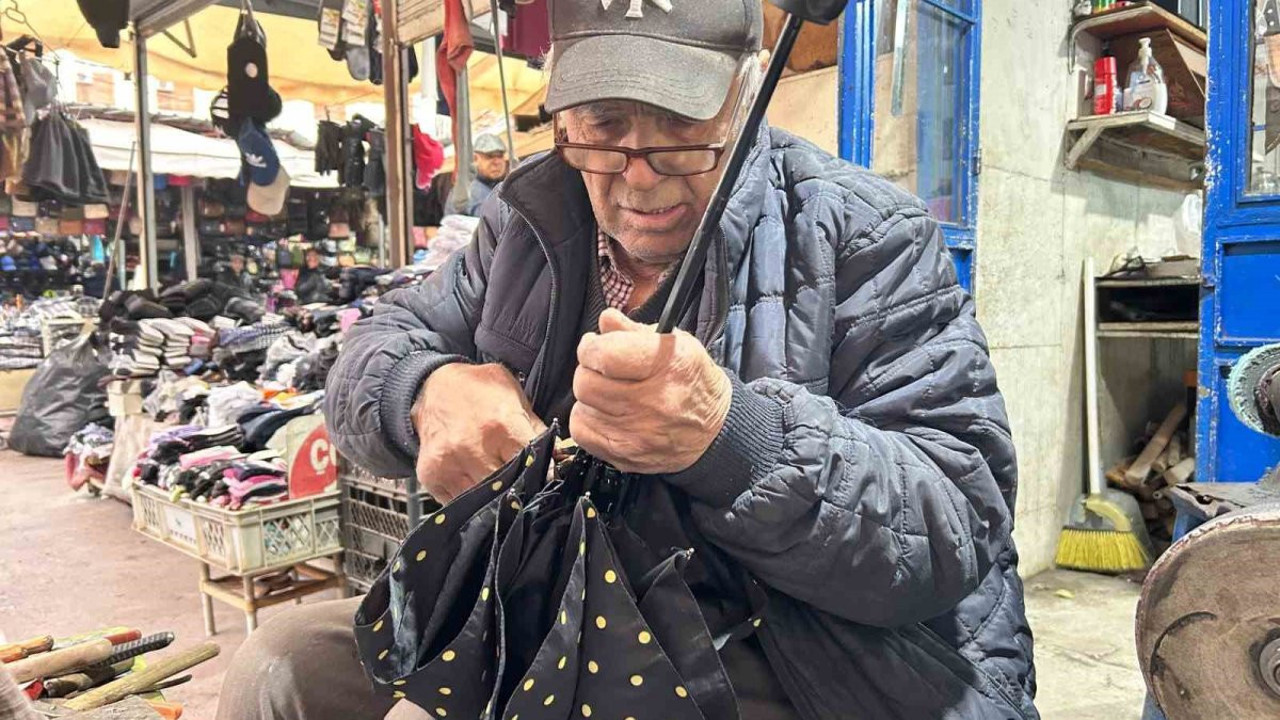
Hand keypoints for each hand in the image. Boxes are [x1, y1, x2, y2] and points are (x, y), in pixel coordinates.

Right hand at [414, 363, 546, 501]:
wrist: (430, 388)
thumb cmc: (479, 391)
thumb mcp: (514, 396)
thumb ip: (536, 428)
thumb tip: (558, 458)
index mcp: (500, 426)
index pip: (532, 464)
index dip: (543, 473)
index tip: (546, 479)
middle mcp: (472, 448)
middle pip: (508, 487)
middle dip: (520, 488)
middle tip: (525, 486)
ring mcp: (448, 465)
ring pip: (483, 501)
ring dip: (495, 498)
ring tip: (501, 488)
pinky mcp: (431, 477)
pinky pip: (458, 504)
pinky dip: (471, 500)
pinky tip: (476, 485)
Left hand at [571, 309, 731, 473]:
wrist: (713, 430)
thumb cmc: (692, 381)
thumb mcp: (676, 344)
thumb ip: (635, 330)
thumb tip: (605, 320)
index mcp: (667, 365)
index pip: (605, 355)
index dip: (591, 347)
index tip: (595, 345)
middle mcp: (653, 401)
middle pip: (586, 382)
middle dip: (589, 371)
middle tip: (602, 371)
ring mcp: (638, 432)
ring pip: (582, 406)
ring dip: (590, 397)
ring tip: (611, 393)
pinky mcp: (626, 454)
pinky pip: (581, 431)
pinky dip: (588, 420)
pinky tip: (606, 414)